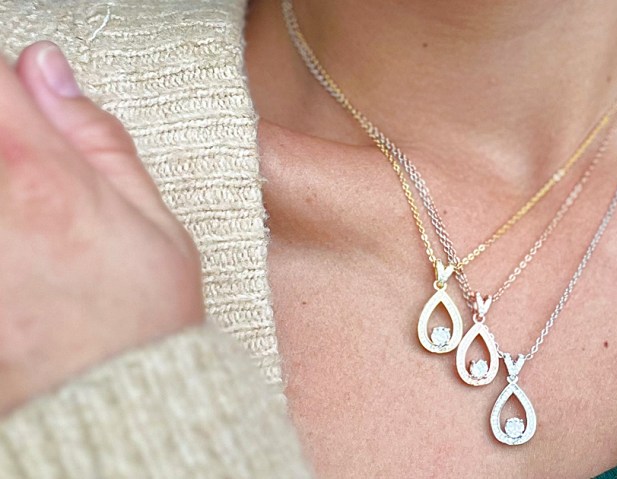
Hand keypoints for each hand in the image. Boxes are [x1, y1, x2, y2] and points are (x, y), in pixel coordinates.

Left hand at [0, 41, 204, 413]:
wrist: (108, 408)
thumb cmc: (140, 321)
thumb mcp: (152, 220)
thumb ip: (94, 137)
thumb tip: (48, 69)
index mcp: (38, 173)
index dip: (6, 80)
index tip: (21, 99)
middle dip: (3, 139)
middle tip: (31, 175)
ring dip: (5, 191)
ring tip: (31, 227)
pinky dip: (4, 234)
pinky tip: (23, 257)